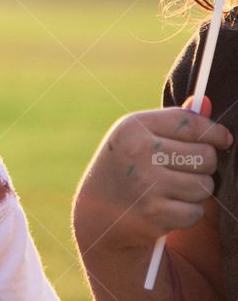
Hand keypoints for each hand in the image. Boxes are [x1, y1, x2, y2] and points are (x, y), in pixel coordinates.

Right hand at [74, 96, 232, 251]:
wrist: (94, 214)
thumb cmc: (123, 169)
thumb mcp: (137, 138)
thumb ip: (172, 122)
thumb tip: (205, 102)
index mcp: (133, 128)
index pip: (191, 123)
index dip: (214, 132)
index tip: (222, 139)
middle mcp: (138, 152)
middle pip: (206, 155)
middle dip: (203, 165)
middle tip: (184, 170)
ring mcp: (146, 183)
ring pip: (205, 185)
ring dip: (196, 190)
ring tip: (173, 190)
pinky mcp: (154, 214)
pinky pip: (196, 211)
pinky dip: (187, 213)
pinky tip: (167, 208)